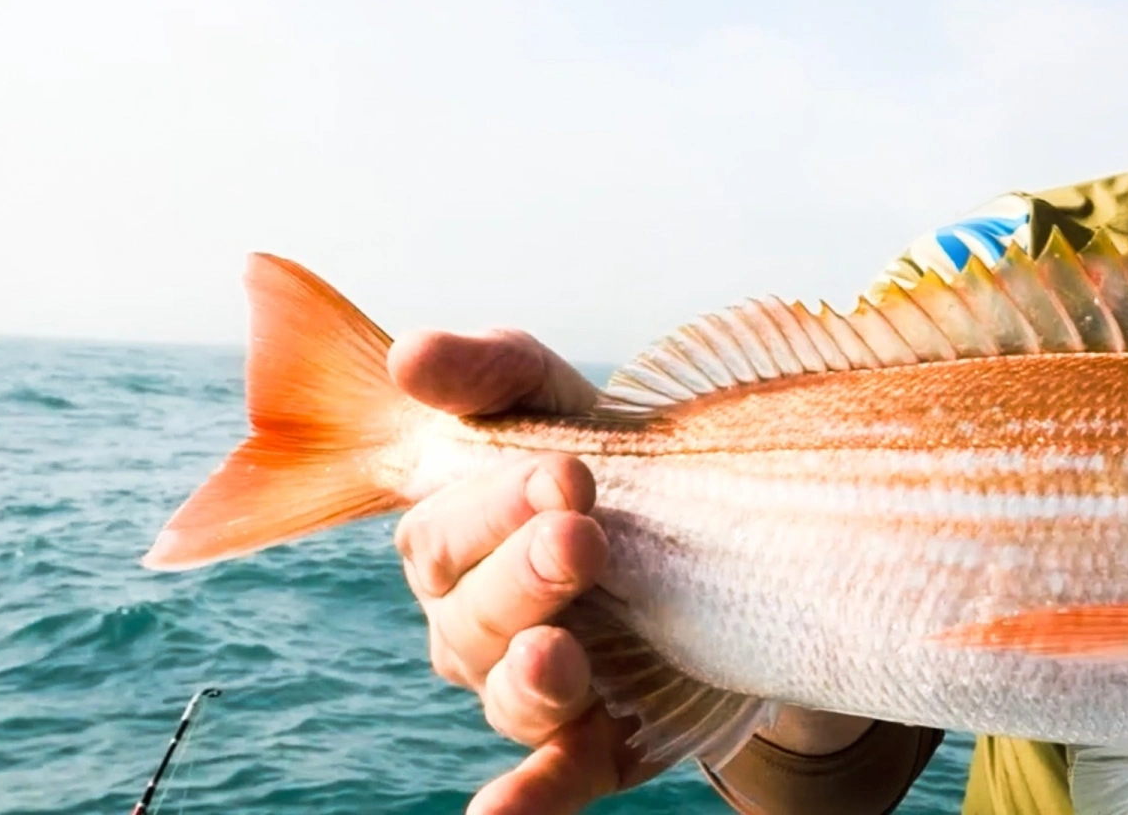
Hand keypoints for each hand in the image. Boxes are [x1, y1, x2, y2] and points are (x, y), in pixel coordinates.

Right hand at [388, 329, 647, 814]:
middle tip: (585, 531)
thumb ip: (482, 370)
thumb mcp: (550, 392)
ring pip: (512, 694)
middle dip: (525, 572)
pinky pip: (551, 784)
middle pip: (473, 613)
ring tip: (562, 649)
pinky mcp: (599, 743)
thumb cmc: (601, 448)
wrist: (718, 521)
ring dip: (531, 675)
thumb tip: (409, 357)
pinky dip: (519, 806)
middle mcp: (478, 624)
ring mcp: (540, 688)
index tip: (566, 470)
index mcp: (453, 541)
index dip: (492, 505)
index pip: (441, 530)